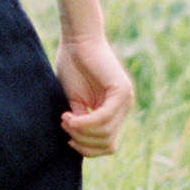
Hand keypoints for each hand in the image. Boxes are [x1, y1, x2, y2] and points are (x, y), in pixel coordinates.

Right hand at [56, 32, 133, 157]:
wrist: (76, 40)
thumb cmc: (72, 66)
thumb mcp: (75, 102)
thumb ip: (82, 122)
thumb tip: (80, 145)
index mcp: (113, 111)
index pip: (107, 145)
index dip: (87, 149)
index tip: (67, 138)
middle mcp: (123, 107)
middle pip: (107, 143)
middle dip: (82, 141)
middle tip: (64, 125)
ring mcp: (125, 100)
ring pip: (105, 133)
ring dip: (81, 131)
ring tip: (65, 118)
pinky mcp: (121, 91)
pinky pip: (104, 118)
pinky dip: (85, 122)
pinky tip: (70, 116)